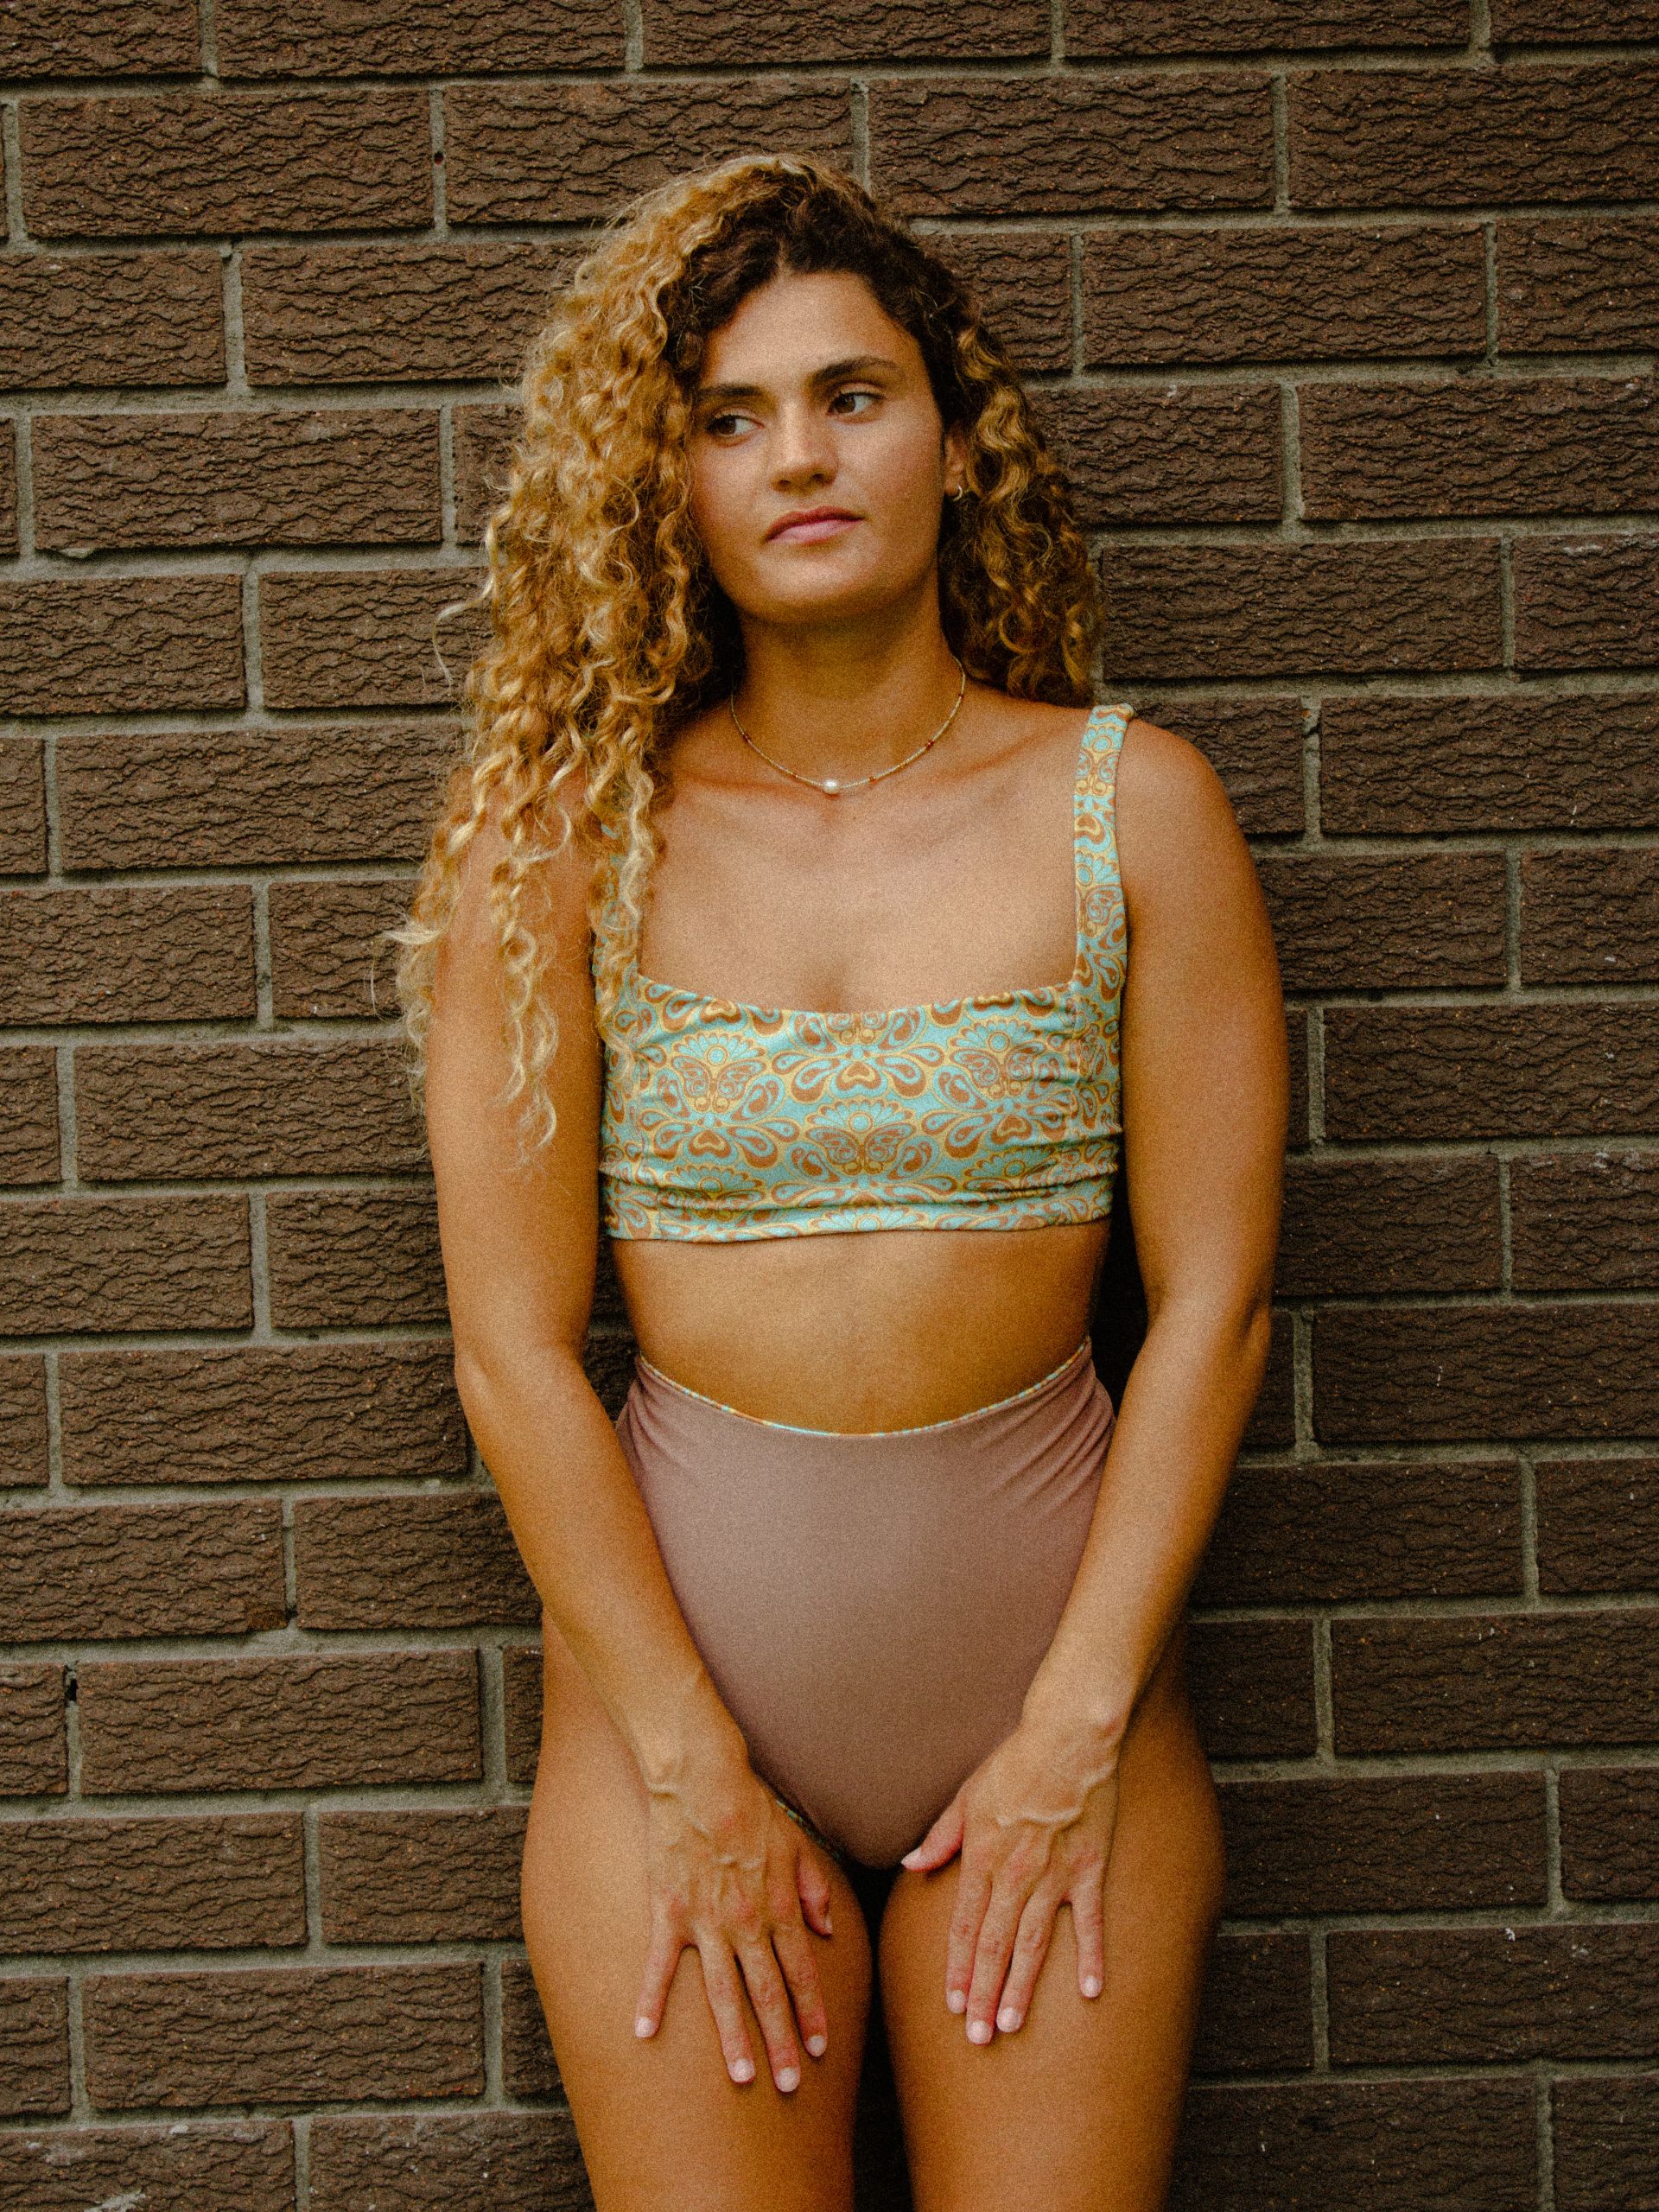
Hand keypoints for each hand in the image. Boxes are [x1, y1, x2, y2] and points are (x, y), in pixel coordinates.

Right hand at [633, 1762, 836, 2091]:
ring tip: (743, 2077)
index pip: (801, 1972)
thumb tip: (827, 1927)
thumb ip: (814, 1888)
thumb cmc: (751, 1807)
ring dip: (734, 2038)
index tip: (817, 2050)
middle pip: (768, 1993)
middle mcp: (747, 1921)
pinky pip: (660, 1964)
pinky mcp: (669, 1912)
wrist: (701, 1778)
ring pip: (724, 1992)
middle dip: (780, 2042)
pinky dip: (650, 1999)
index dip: (810, 2013)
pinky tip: (643, 2034)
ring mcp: (706, 1921)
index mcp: (779, 1906)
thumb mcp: (797, 1843)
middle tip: (788, 2086)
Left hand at [900, 1723, 1121, 2043]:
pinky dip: (1090, 1956)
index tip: (953, 2006)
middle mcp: (1014, 1874)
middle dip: (984, 1994)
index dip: (958, 1969)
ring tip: (1011, 2025)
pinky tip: (1090, 1991)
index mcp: (982, 1857)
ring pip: (1033, 1943)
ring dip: (1021, 1987)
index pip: (964, 1926)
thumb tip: (911, 1865)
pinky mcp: (1089, 1869)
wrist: (1066, 1739)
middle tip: (979, 2037)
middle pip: (995, 1945)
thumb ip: (940, 1836)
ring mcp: (1054, 1875)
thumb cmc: (1014, 1763)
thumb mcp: (966, 1795)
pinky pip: (1089, 1922)